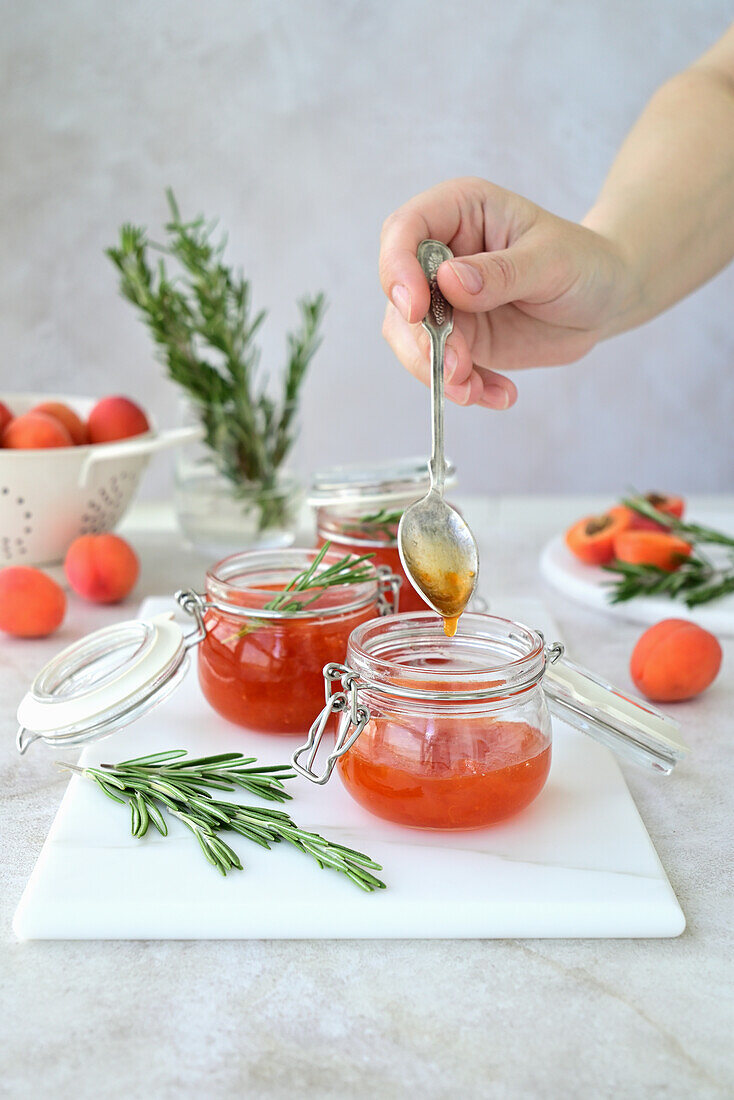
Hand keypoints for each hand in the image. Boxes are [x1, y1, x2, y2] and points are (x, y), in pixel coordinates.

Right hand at [379, 177, 631, 408]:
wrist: (605, 300)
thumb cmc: (584, 261)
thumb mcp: (552, 261)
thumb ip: (501, 272)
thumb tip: (448, 281)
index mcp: (459, 212)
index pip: (404, 231)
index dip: (397, 268)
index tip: (414, 308)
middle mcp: (441, 255)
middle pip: (398, 294)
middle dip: (421, 339)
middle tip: (456, 368)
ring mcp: (445, 300)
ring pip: (410, 338)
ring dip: (437, 371)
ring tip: (477, 390)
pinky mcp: (458, 338)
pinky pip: (441, 368)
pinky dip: (465, 388)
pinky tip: (501, 394)